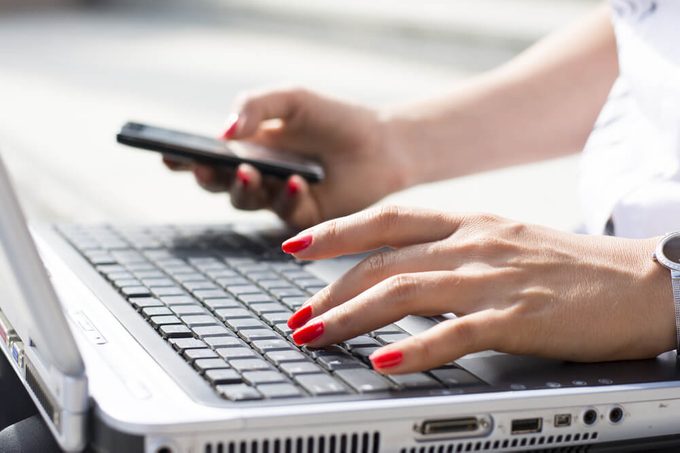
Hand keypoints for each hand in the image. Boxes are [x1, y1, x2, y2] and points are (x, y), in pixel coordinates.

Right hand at [164, 88, 411, 228]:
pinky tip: (296, 182)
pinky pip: (285, 213)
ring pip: (246, 202)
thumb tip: (222, 132)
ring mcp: (278, 198)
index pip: (206, 155)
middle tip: (207, 166)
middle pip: (218, 183)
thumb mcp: (293, 99)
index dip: (183, 157)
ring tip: (252, 171)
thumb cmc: (335, 119)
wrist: (383, 143)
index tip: (166, 153)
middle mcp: (257, 175)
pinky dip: (286, 197)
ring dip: (244, 187)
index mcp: (247, 147)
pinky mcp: (303, 218)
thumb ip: (256, 106)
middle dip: (208, 176)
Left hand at [282, 206, 674, 373]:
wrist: (645, 280)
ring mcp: (494, 279)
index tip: (295, 248)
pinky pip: (454, 334)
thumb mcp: (504, 243)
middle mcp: (474, 244)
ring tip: (314, 337)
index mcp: (470, 222)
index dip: (336, 232)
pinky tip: (381, 365)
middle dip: (330, 290)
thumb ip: (454, 252)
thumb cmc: (572, 266)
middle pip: (383, 261)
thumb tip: (403, 271)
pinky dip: (412, 351)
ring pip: (403, 292)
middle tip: (297, 318)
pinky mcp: (519, 318)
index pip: (387, 217)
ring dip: (351, 317)